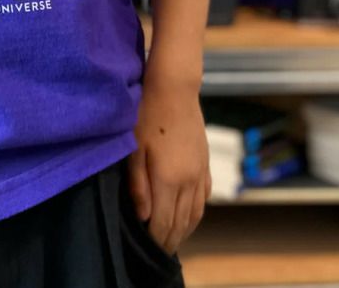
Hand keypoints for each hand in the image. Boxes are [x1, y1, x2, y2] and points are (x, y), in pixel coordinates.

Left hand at [127, 73, 210, 254]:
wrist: (174, 88)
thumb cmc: (146, 114)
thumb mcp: (134, 148)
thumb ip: (138, 184)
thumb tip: (143, 217)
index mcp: (169, 179)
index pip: (164, 223)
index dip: (155, 240)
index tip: (144, 249)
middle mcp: (189, 181)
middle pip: (181, 223)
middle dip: (168, 240)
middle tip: (155, 251)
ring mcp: (200, 172)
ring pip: (195, 214)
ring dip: (183, 231)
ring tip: (170, 239)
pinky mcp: (204, 163)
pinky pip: (203, 198)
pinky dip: (195, 214)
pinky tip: (187, 216)